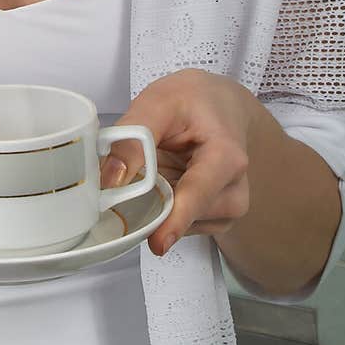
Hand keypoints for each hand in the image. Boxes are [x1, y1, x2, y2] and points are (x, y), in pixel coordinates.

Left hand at [100, 68, 258, 257]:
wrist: (219, 105)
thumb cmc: (193, 101)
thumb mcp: (159, 103)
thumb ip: (133, 137)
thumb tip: (111, 179)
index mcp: (227, 156)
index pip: (199, 194)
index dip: (175, 220)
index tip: (158, 244)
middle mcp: (234, 189)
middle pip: (184, 213)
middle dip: (151, 204)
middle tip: (131, 178)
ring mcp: (227, 209)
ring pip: (178, 223)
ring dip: (157, 203)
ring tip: (159, 165)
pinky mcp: (215, 219)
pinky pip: (178, 224)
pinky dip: (164, 207)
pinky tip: (167, 180)